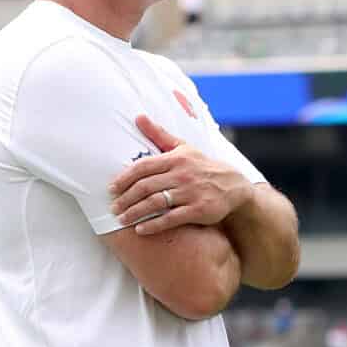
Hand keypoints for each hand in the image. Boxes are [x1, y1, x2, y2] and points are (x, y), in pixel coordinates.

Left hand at [110, 115, 254, 234]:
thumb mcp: (183, 147)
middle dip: (126, 198)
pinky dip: (154, 225)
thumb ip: (159, 134)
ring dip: (135, 212)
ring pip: (156, 203)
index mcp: (175, 159)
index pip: (143, 167)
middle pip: (146, 187)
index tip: (111, 189)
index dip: (124, 178)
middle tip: (113, 208)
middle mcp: (182, 175)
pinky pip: (171, 219)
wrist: (234, 186)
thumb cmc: (202, 167)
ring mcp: (191, 193)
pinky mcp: (199, 210)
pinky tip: (140, 230)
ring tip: (122, 219)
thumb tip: (138, 117)